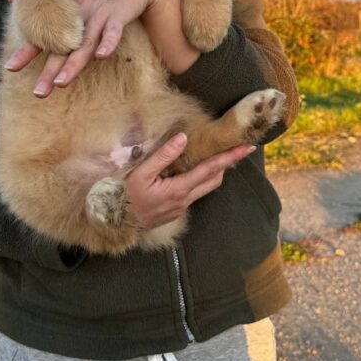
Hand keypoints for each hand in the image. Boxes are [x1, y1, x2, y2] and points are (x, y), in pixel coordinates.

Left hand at [4, 0, 196, 97]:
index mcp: (63, 12)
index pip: (40, 34)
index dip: (25, 51)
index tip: (10, 68)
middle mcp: (78, 15)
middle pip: (62, 48)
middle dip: (50, 71)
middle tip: (39, 93)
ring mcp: (98, 15)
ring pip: (84, 44)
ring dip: (73, 64)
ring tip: (61, 84)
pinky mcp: (118, 15)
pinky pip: (113, 32)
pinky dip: (108, 43)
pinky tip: (101, 57)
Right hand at [125, 133, 255, 229]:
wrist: (115, 222)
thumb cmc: (125, 195)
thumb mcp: (141, 173)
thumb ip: (164, 156)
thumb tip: (183, 138)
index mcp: (178, 189)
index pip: (210, 169)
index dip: (229, 157)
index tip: (246, 147)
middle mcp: (184, 200)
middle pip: (214, 180)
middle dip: (228, 164)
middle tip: (238, 149)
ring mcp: (181, 207)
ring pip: (206, 188)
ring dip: (214, 172)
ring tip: (218, 157)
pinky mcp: (175, 211)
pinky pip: (194, 193)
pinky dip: (200, 180)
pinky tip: (194, 171)